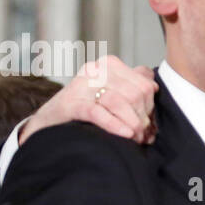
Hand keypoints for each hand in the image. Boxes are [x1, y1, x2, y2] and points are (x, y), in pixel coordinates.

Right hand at [20, 56, 157, 145]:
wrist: (50, 121)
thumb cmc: (87, 108)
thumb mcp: (112, 92)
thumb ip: (134, 85)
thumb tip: (154, 86)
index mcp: (110, 65)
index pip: (144, 84)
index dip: (151, 107)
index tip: (150, 123)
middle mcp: (96, 70)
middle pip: (134, 94)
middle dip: (143, 118)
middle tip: (144, 136)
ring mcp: (81, 85)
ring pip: (119, 102)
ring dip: (132, 124)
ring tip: (136, 139)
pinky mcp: (71, 103)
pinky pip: (98, 112)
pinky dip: (114, 124)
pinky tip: (125, 134)